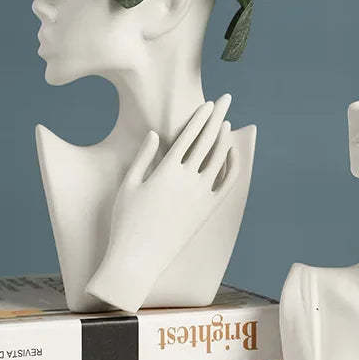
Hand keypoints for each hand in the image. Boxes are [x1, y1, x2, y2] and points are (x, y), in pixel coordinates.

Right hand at [85, 94, 238, 310]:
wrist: (138, 259)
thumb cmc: (126, 221)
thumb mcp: (129, 185)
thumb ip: (144, 157)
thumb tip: (157, 134)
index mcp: (166, 171)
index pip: (189, 136)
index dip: (200, 117)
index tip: (208, 103)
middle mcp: (187, 181)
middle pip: (208, 141)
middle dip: (217, 117)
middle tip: (226, 100)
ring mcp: (201, 196)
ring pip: (219, 158)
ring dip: (224, 137)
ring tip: (226, 122)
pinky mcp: (208, 210)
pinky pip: (226, 183)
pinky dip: (232, 165)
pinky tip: (232, 153)